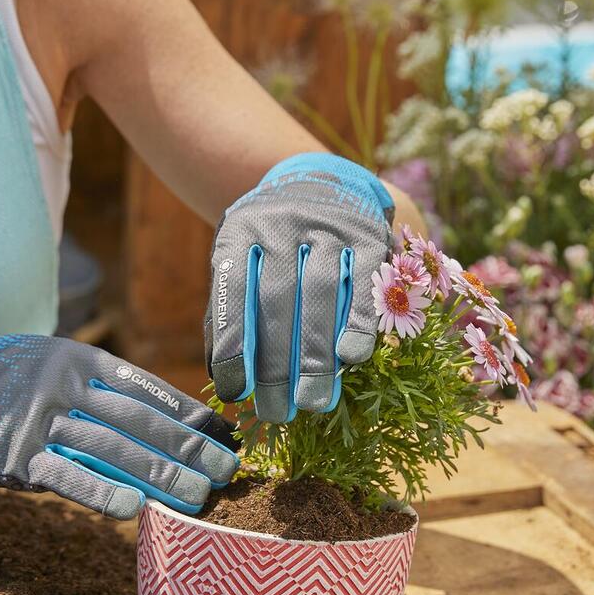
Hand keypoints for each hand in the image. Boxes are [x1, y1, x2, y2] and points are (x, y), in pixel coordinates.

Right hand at [0, 335, 239, 518]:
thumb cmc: (5, 384)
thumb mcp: (52, 364)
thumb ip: (99, 386)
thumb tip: (164, 420)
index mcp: (79, 358)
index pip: (148, 389)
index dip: (191, 416)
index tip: (226, 438)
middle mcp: (65, 383)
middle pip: (140, 421)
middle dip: (189, 449)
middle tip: (227, 473)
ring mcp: (39, 419)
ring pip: (113, 450)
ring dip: (161, 477)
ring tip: (199, 499)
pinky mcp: (14, 457)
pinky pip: (66, 478)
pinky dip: (103, 493)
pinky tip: (137, 511)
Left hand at [204, 152, 393, 422]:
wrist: (319, 182)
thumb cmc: (270, 244)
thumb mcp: (239, 262)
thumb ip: (230, 313)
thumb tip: (225, 380)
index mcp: (241, 231)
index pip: (233, 290)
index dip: (233, 344)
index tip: (234, 392)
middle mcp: (283, 223)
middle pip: (279, 299)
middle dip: (277, 363)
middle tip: (278, 412)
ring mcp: (329, 226)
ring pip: (323, 293)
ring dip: (318, 353)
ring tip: (313, 402)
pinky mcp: (368, 235)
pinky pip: (364, 283)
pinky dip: (360, 323)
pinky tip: (352, 359)